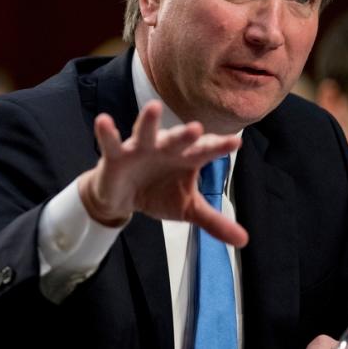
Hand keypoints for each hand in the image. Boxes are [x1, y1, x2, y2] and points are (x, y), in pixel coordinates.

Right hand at [77, 101, 247, 246]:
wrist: (124, 199)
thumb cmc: (159, 193)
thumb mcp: (187, 209)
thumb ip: (213, 221)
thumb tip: (244, 240)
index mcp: (186, 158)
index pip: (205, 151)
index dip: (218, 146)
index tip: (235, 143)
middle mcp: (165, 148)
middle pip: (177, 140)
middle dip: (184, 135)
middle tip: (196, 129)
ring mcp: (140, 149)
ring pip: (146, 134)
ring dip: (149, 122)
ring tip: (153, 108)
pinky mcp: (116, 156)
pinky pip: (111, 143)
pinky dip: (107, 133)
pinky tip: (103, 121)